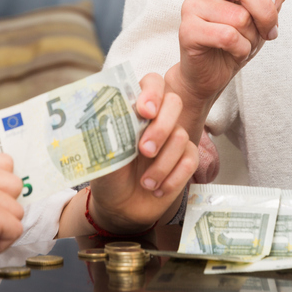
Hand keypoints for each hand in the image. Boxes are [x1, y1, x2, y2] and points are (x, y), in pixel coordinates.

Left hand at [86, 73, 198, 232]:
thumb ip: (107, 132)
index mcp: (135, 109)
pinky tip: (157, 189)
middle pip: (174, 103)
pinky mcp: (186, 159)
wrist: (120, 208)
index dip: (152, 92)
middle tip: (144, 151)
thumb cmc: (109, 175)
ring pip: (181, 136)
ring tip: (145, 182)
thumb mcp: (101, 153)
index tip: (145, 111)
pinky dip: (174, 178)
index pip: (151, 83)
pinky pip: (191, 159)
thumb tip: (108, 114)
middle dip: (160, 128)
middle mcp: (157, 119)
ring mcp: (174, 138)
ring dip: (162, 164)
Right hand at [167, 0, 286, 112]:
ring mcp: (192, 2)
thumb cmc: (237, 42)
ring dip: (251, 37)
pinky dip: (240, 50)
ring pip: (242, 15)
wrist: (211, 75)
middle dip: (266, 14)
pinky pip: (230, 34)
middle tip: (266, 32)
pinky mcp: (187, 27)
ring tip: (238, 44)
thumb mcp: (265, 17)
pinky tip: (228, 52)